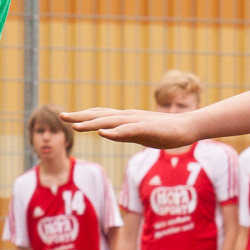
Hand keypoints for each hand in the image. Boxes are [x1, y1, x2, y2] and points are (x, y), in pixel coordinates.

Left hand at [62, 108, 198, 147]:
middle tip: (62, 116)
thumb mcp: (137, 134)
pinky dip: (115, 132)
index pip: (99, 115)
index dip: (82, 115)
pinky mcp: (146, 128)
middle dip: (80, 116)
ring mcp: (136, 121)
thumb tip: (105, 133)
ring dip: (92, 123)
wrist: (187, 127)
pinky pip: (128, 130)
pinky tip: (103, 134)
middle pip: (100, 116)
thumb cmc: (163, 132)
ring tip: (76, 126)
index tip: (66, 117)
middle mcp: (127, 116)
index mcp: (125, 118)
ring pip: (110, 122)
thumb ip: (121, 133)